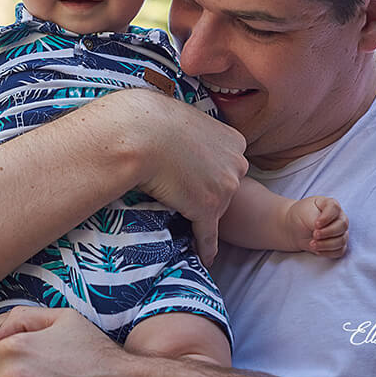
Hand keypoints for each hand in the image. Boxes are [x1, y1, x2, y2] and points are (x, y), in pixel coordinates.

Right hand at [112, 91, 247, 265]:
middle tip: (184, 191)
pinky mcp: (207, 209)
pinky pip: (208, 235)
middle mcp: (235, 164)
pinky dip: (206, 248)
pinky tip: (204, 258)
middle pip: (226, 187)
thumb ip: (196, 132)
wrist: (140, 133)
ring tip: (185, 219)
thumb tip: (184, 132)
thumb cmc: (154, 119)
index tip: (195, 174)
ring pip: (216, 209)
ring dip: (201, 215)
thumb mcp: (187, 118)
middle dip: (209, 192)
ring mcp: (224, 188)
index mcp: (234, 140)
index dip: (210, 171)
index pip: (228, 164)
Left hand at [285, 195, 347, 256]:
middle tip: (314, 235)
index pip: (335, 208)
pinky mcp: (338, 244)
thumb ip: (315, 220)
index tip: (316, 224)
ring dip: (326, 244)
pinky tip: (317, 251)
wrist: (295, 228)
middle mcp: (339, 217)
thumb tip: (322, 231)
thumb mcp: (305, 213)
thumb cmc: (301, 216)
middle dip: (327, 232)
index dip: (327, 217)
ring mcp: (340, 231)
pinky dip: (328, 252)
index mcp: (331, 205)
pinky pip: (339, 251)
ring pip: (341, 240)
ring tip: (312, 244)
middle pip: (342, 226)